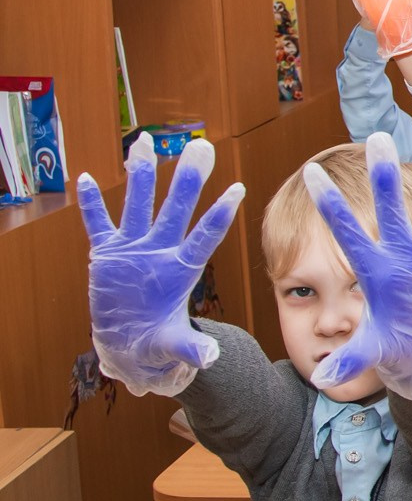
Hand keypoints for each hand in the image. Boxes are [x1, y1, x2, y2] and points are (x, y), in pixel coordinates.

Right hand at [79, 137, 244, 396]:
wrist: (131, 343)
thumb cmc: (158, 342)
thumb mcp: (174, 348)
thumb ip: (191, 349)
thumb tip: (210, 358)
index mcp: (182, 270)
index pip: (205, 237)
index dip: (219, 215)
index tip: (238, 189)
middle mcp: (160, 251)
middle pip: (176, 210)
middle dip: (188, 180)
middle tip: (202, 147)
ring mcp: (133, 249)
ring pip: (138, 205)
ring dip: (140, 176)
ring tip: (144, 142)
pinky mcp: (106, 254)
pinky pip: (98, 224)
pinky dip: (91, 204)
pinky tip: (86, 178)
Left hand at [305, 133, 411, 400]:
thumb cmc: (390, 349)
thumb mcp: (370, 352)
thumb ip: (350, 358)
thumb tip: (324, 377)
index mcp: (373, 268)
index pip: (346, 231)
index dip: (329, 204)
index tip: (309, 170)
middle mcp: (401, 255)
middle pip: (390, 209)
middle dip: (385, 175)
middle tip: (378, 137)